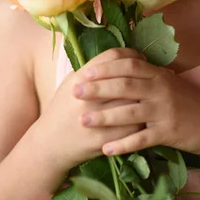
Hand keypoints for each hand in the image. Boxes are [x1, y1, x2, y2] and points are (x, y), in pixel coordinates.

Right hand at [35, 48, 143, 174]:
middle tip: (150, 77)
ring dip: (144, 99)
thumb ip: (92, 69)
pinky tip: (145, 118)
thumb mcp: (71, 82)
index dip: (131, 55)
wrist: (49, 145)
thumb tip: (120, 57)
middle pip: (125, 79)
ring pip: (131, 103)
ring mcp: (94, 119)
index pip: (112, 57)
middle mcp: (87, 96)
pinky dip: (140, 122)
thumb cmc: (62, 109)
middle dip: (141, 77)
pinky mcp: (101, 140)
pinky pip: (131, 129)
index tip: (140, 58)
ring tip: (150, 96)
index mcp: (79, 78)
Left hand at [72, 54, 199, 157]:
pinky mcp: (169, 133)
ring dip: (104, 116)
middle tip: (75, 91)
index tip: (84, 71)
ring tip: (83, 120)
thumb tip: (120, 67)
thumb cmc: (188, 103)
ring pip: (130, 112)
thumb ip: (148, 76)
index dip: (105, 67)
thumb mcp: (170, 83)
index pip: (128, 65)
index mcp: (159, 75)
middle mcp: (161, 89)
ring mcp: (165, 111)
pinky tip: (106, 149)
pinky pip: (141, 139)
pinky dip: (123, 145)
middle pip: (124, 85)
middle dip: (97, 88)